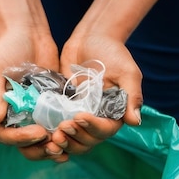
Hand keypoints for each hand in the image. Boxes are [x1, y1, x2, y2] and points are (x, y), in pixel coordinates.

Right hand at [0, 29, 68, 161]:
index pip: (6, 135)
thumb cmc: (5, 48)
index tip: (39, 133)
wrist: (28, 32)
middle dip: (40, 150)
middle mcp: (15, 117)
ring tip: (68, 146)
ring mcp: (33, 113)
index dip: (21, 140)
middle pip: (25, 145)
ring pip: (42, 140)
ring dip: (54, 146)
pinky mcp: (50, 105)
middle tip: (56, 147)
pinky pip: (56, 124)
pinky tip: (77, 132)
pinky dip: (65, 132)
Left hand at [50, 32, 142, 154]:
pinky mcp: (63, 108)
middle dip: (76, 138)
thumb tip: (134, 122)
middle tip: (62, 127)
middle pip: (88, 140)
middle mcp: (97, 117)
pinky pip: (58, 126)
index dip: (92, 128)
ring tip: (53, 135)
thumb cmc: (113, 52)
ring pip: (73, 139)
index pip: (105, 130)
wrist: (91, 37)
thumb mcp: (127, 72)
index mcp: (114, 113)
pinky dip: (52, 132)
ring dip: (64, 141)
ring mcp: (79, 114)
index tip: (79, 116)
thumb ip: (132, 96)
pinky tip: (43, 131)